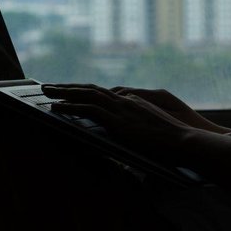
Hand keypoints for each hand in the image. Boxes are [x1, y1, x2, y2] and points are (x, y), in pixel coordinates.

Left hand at [40, 83, 197, 160]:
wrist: (185, 141)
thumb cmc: (174, 144)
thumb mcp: (153, 134)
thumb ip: (140, 132)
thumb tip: (132, 139)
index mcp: (132, 103)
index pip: (103, 94)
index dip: (85, 92)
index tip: (72, 91)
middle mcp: (124, 101)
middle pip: (91, 89)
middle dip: (68, 87)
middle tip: (49, 86)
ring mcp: (121, 109)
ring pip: (86, 95)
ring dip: (63, 92)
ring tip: (46, 91)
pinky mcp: (117, 121)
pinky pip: (88, 110)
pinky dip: (70, 107)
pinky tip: (56, 108)